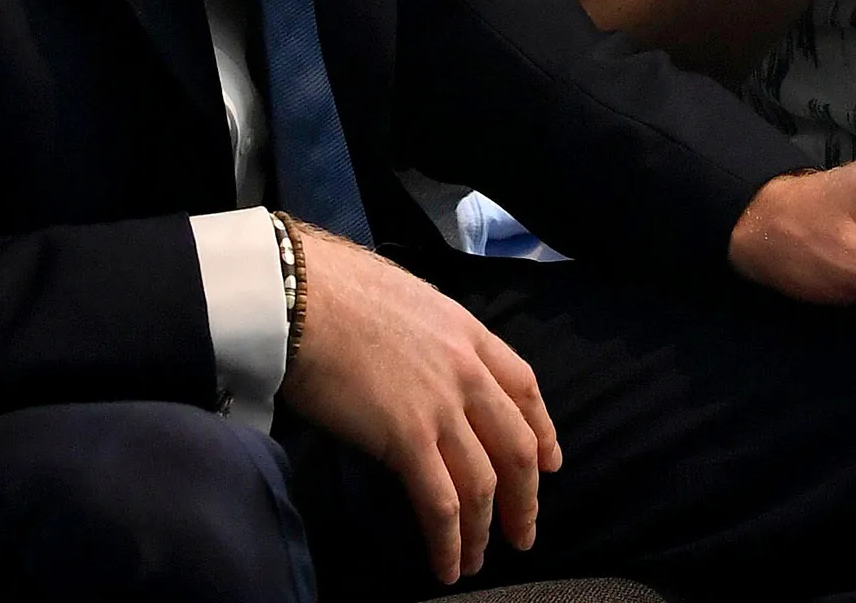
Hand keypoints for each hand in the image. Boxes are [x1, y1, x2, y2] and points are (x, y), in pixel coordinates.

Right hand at [279, 227, 561, 585]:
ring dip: (485, 529)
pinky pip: (442, 503)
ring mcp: (442, 406)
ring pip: (483, 482)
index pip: (524, 387)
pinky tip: (447, 565)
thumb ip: (433, 339)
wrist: (305, 295)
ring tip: (478, 561)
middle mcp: (467, 370)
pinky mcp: (408, 439)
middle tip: (524, 531)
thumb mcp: (412, 302)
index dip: (542, 430)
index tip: (551, 462)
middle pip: (515, 443)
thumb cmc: (341, 290)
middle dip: (525, 495)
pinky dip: (449, 541)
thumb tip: (424, 368)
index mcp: (469, 332)